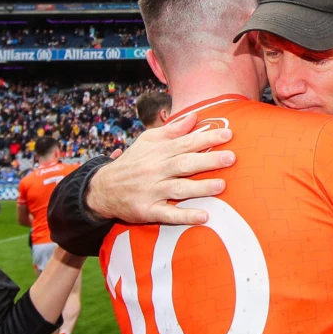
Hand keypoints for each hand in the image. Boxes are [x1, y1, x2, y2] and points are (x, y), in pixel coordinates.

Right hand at [85, 112, 235, 225]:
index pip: (185, 143)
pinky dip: (185, 216)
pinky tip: (203, 216)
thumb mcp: (147, 141)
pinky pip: (168, 214)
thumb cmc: (132, 163)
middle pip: (184, 164)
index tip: (228, 135)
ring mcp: (151, 191)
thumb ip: (172, 131)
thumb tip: (194, 117)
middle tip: (231, 158)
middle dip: (208, 160)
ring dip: (201, 188)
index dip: (206, 138)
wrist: (102, 189)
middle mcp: (155, 170)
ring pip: (179, 188)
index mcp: (157, 151)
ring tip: (222, 186)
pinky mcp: (147, 210)